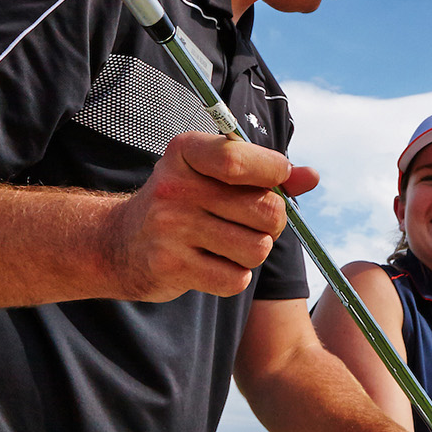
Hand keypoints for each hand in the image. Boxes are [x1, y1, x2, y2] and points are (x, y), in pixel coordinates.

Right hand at [103, 131, 319, 300]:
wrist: (120, 243)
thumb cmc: (182, 203)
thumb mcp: (213, 175)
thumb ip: (264, 173)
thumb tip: (312, 177)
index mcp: (187, 152)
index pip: (240, 159)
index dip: (274, 172)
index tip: (277, 179)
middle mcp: (174, 186)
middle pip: (265, 210)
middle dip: (272, 222)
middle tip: (253, 222)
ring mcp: (170, 228)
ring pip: (257, 249)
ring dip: (253, 252)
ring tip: (229, 244)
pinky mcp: (170, 266)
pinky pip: (236, 279)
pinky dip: (234, 277)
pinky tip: (212, 264)